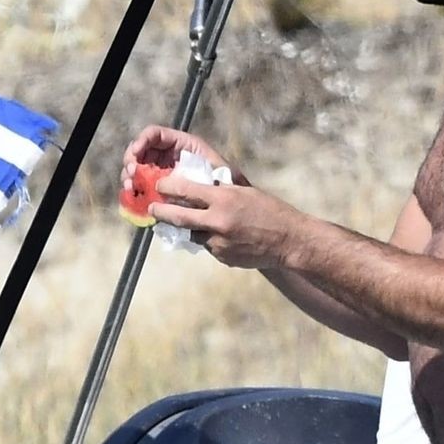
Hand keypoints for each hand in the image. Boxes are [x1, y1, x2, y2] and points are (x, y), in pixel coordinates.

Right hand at [122, 126, 249, 192]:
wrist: (234, 202)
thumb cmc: (229, 182)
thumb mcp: (218, 170)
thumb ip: (199, 168)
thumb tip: (169, 176)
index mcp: (182, 144)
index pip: (154, 134)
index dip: (142, 141)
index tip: (136, 154)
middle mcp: (168, 155)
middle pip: (140, 151)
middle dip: (131, 161)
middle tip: (130, 175)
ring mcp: (162, 171)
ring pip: (137, 169)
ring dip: (129, 178)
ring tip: (131, 189)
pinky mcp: (158, 188)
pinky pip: (141, 187)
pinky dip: (135, 192)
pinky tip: (133, 199)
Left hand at [147, 178, 301, 270]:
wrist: (290, 241)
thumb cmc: (271, 211)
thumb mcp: (245, 193)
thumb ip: (219, 192)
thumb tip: (194, 189)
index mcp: (224, 199)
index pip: (184, 190)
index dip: (167, 187)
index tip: (160, 186)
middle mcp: (218, 221)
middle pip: (177, 216)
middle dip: (160, 212)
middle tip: (153, 209)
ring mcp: (219, 242)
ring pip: (192, 234)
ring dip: (191, 228)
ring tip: (201, 222)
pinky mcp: (222, 257)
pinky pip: (208, 247)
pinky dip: (211, 240)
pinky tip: (227, 237)